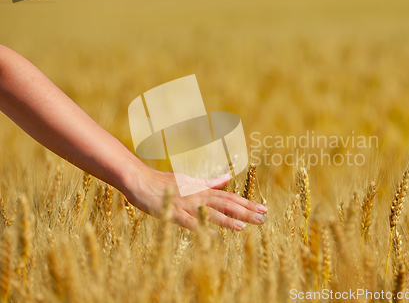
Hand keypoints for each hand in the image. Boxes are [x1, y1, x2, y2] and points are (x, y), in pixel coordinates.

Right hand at [122, 164, 267, 231]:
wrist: (139, 180)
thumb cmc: (163, 181)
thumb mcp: (190, 180)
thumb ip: (209, 182)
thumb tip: (227, 178)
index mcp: (202, 189)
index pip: (229, 197)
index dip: (247, 203)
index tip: (263, 208)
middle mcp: (198, 196)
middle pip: (225, 204)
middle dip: (245, 211)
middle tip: (264, 217)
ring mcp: (185, 204)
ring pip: (210, 212)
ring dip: (227, 219)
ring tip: (245, 226)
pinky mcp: (172, 212)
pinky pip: (187, 221)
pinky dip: (199, 227)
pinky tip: (211, 235)